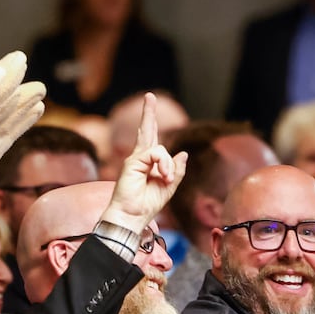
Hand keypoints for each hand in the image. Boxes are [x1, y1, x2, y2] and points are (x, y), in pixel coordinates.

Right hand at [101, 93, 186, 231]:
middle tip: (149, 96)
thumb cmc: (147, 205)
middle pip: (146, 130)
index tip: (151, 108)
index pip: (151, 140)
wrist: (131, 217)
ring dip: (167, 165)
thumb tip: (183, 153)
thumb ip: (176, 171)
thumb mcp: (169, 187)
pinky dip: (163, 164)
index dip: (151, 124)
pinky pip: (156, 153)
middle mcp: (140, 158)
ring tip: (165, 179)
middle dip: (148, 113)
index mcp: (148, 164)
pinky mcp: (133, 162)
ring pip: (160, 148)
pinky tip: (162, 176)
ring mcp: (135, 159)